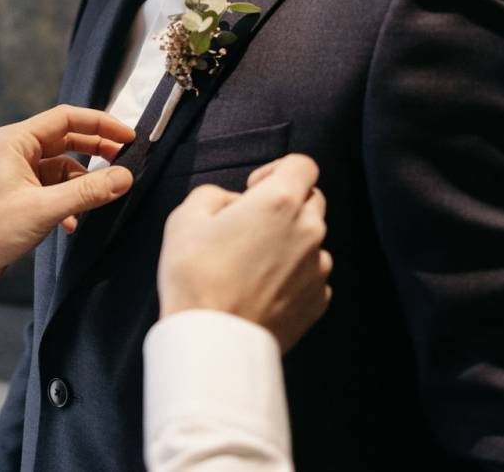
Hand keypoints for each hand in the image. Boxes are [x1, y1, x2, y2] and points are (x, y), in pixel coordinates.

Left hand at [0, 105, 135, 299]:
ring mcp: (17, 173)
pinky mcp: (20, 194)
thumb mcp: (43, 209)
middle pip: (66, 140)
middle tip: (125, 161)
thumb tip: (125, 176)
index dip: (100, 124)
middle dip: (96, 150)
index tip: (128, 136)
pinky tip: (74, 223)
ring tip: (104, 197)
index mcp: (14, 141)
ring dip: (83, 183)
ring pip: (62, 167)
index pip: (65, 118)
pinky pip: (53, 188)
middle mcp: (15, 151)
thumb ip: (86, 192)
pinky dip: (69, 201)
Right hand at [156, 153, 331, 350]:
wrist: (213, 340)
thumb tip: (232, 203)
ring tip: (251, 262)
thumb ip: (213, 194)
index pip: (303, 164)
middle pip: (312, 199)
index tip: (254, 189)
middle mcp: (309, 230)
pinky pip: (311, 274)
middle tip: (250, 224)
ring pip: (312, 239)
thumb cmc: (196, 277)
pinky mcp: (318, 300)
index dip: (277, 169)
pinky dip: (292, 274)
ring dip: (289, 241)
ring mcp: (318, 268)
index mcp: (280, 201)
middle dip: (285, 203)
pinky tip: (261, 287)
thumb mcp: (185, 217)